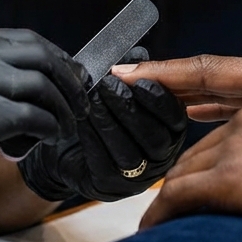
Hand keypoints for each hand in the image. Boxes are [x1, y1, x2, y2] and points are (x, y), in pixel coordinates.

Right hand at [0, 30, 87, 241]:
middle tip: (79, 105)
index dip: (57, 57)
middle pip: (39, 56)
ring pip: (40, 86)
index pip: (24, 39)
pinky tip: (43, 142)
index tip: (73, 79)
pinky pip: (30, 117)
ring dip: (63, 110)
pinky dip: (48, 129)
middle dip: (69, 80)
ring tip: (65, 129)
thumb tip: (42, 81)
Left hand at [20, 62, 187, 201]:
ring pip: (130, 151)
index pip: (174, 117)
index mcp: (171, 130)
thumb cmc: (101, 113)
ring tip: (93, 97)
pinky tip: (82, 118)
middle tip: (109, 84)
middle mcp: (161, 157)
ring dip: (110, 121)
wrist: (67, 147)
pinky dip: (93, 138)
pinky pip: (104, 163)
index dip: (160, 100)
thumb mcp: (119, 88)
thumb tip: (138, 53)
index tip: (141, 81)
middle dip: (130, 108)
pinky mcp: (110, 187)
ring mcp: (137, 177)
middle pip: (153, 136)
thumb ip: (132, 72)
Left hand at [141, 93, 241, 229]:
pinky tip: (152, 229)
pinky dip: (160, 214)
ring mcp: (238, 144)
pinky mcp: (230, 178)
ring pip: (183, 172)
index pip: (227, 128)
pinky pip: (178, 197)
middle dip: (181, 177)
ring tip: (156, 221)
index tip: (191, 168)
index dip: (207, 153)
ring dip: (168, 198)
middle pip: (199, 150)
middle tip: (166, 204)